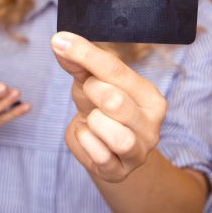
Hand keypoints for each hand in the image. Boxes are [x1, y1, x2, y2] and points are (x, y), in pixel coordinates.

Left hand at [51, 32, 166, 182]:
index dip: (84, 54)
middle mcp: (152, 124)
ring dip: (92, 122)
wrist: (100, 143)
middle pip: (115, 101)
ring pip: (115, 135)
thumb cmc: (99, 106)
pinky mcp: (121, 172)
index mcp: (149, 96)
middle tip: (90, 94)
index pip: (116, 69)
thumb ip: (79, 62)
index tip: (59, 41)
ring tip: (92, 119)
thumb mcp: (90, 80)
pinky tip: (89, 135)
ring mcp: (140, 151)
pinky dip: (86, 141)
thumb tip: (59, 40)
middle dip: (92, 93)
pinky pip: (100, 155)